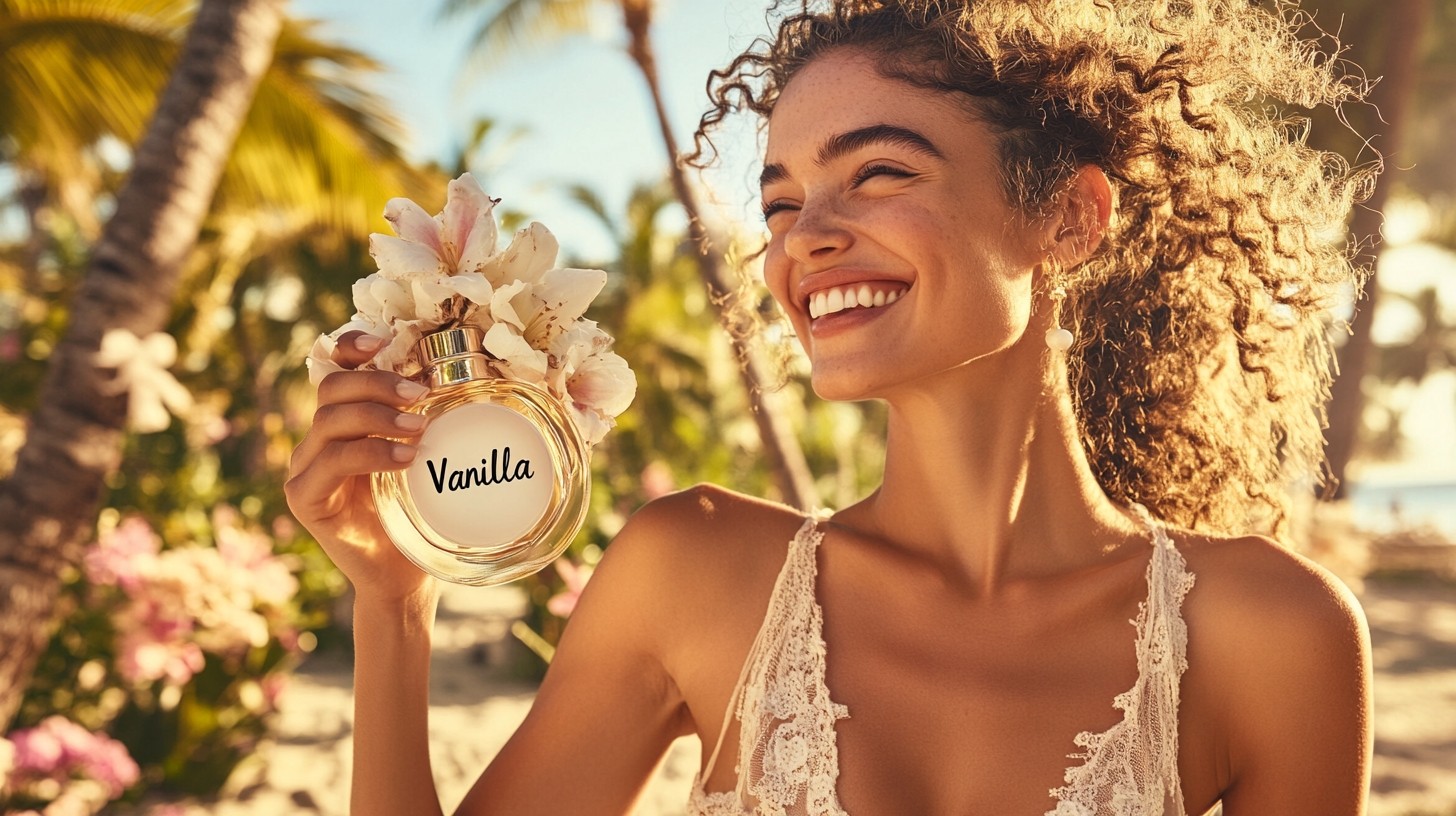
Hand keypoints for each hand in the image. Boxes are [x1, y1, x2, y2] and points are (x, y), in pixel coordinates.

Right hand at [286, 332, 436, 602]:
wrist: (405, 576)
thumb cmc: (421, 514)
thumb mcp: (427, 458)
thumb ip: (427, 421)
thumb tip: (474, 376)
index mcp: (343, 423)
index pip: (333, 369)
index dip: (350, 347)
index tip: (383, 341)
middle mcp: (317, 440)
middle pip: (332, 387)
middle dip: (377, 382)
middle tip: (420, 394)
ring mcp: (305, 468)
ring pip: (330, 420)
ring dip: (379, 417)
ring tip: (420, 429)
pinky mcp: (306, 497)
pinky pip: (333, 461)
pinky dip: (372, 453)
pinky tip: (406, 460)